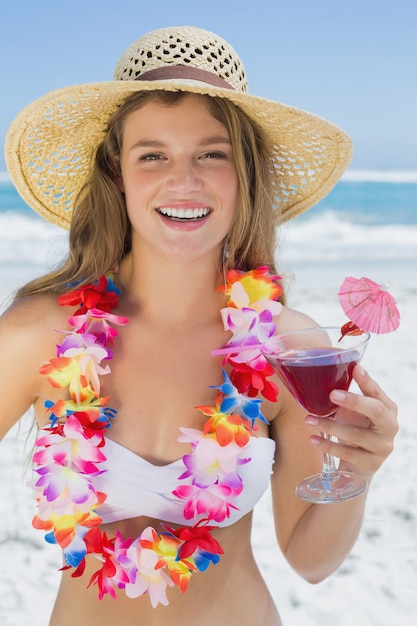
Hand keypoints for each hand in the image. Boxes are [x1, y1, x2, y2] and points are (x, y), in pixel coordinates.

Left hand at [305, 364, 397, 478]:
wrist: (358, 463)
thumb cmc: (355, 428)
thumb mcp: (354, 411)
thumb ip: (345, 395)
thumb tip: (320, 374)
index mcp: (388, 408)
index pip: (377, 392)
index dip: (367, 380)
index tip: (354, 368)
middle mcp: (390, 426)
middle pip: (376, 410)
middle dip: (354, 401)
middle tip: (332, 394)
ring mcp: (382, 447)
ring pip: (356, 435)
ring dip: (329, 426)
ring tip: (309, 420)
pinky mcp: (371, 463)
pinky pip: (347, 454)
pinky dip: (327, 446)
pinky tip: (313, 439)